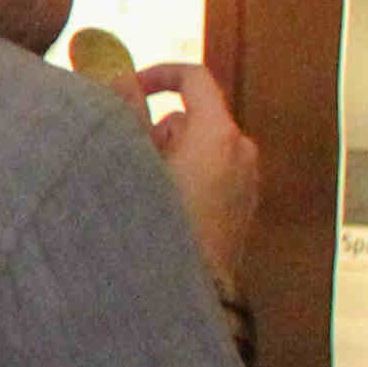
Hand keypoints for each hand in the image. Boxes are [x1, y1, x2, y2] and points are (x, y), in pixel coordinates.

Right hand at [128, 62, 262, 282]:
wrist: (189, 291)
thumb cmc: (158, 224)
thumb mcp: (132, 162)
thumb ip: (125, 112)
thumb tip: (120, 77)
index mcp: (218, 134)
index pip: (194, 78)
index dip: (157, 75)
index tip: (127, 89)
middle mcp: (242, 151)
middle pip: (193, 118)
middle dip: (157, 130)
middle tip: (126, 158)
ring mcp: (247, 181)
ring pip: (200, 148)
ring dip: (170, 157)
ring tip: (142, 190)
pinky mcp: (244, 207)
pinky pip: (211, 175)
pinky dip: (187, 178)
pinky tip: (164, 210)